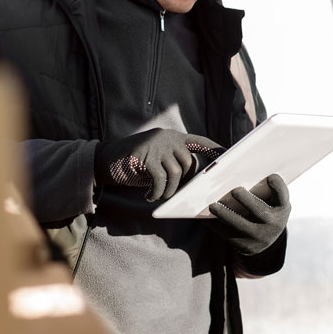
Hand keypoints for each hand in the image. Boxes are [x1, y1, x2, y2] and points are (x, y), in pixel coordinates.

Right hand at [94, 128, 223, 201]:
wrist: (104, 160)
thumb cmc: (134, 164)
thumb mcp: (156, 158)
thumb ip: (173, 161)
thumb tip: (194, 182)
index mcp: (172, 137)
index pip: (199, 141)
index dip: (214, 149)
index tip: (228, 156)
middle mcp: (167, 137)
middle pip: (189, 163)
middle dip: (184, 183)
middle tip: (172, 195)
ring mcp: (156, 145)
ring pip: (176, 173)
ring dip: (169, 191)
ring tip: (158, 196)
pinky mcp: (145, 156)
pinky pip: (160, 180)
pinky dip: (157, 192)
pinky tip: (148, 196)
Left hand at [208, 174, 289, 254]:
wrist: (267, 239)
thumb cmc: (266, 209)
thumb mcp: (272, 201)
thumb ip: (264, 189)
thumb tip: (237, 172)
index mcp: (281, 208)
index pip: (282, 196)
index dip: (278, 187)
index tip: (270, 177)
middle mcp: (274, 225)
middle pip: (259, 211)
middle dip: (247, 201)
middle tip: (235, 190)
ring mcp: (259, 238)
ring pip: (240, 225)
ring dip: (225, 215)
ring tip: (212, 206)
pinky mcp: (244, 246)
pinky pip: (226, 235)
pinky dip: (214, 225)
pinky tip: (203, 217)